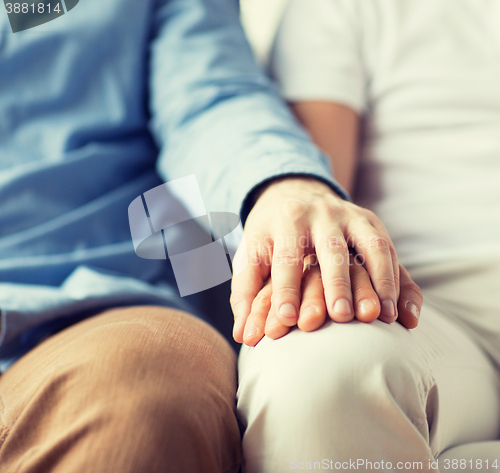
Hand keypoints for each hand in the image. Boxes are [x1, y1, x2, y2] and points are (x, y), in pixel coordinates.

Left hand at [230, 177, 422, 343]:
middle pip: (331, 250)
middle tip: (342, 318)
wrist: (293, 193)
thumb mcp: (251, 253)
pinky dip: (397, 279)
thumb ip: (245, 291)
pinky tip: (399, 310)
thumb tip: (242, 336)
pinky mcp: (370, 222)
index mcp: (286, 219)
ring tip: (381, 318)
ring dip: (379, 282)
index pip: (287, 258)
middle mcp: (320, 213)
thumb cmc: (270, 234)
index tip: (287, 320)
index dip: (285, 289)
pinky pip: (389, 250)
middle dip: (337, 283)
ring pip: (370, 247)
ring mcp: (350, 215)